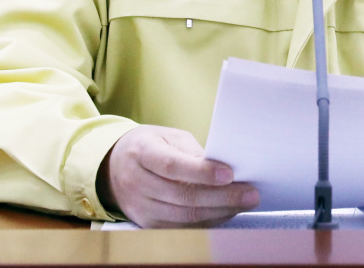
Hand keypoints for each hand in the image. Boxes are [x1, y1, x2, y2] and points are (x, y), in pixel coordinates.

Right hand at [97, 125, 259, 226]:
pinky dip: (207, 222)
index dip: (202, 172)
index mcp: (141, 153)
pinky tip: (226, 213)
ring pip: (184, 217)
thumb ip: (192, 151)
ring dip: (219, 212)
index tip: (230, 174)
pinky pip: (181, 228)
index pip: (172, 166)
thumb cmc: (149, 146)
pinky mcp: (147, 224)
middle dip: (221, 197)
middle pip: (182, 196)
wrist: (112, 167)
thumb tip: (223, 169)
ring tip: (244, 204)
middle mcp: (137, 182)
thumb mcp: (167, 137)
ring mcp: (140, 207)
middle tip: (251, 194)